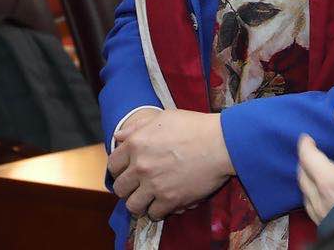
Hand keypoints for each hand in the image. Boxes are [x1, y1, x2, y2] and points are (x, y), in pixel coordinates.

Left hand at [108, 108, 232, 221]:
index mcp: (136, 144)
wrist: (221, 144)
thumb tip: (119, 136)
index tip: (127, 172)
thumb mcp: (162, 118)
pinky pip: (154, 214)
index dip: (119, 170)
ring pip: (132, 205)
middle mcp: (140, 166)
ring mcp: (154, 184)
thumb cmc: (194, 127)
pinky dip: (157, 211)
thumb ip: (137, 128)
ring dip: (139, 203)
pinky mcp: (170, 200)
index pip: (113, 165)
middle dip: (127, 188)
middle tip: (138, 187)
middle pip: (120, 188)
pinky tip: (163, 204)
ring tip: (148, 199)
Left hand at [296, 100, 333, 225]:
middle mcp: (320, 199)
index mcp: (327, 179)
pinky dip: (313, 199)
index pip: (307, 157)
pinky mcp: (330, 228)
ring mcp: (324, 216)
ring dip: (307, 182)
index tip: (306, 137)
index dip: (305, 145)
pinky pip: (314, 210)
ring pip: (306, 196)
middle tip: (310, 153)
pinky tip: (323, 199)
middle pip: (302, 176)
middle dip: (304, 162)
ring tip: (314, 174)